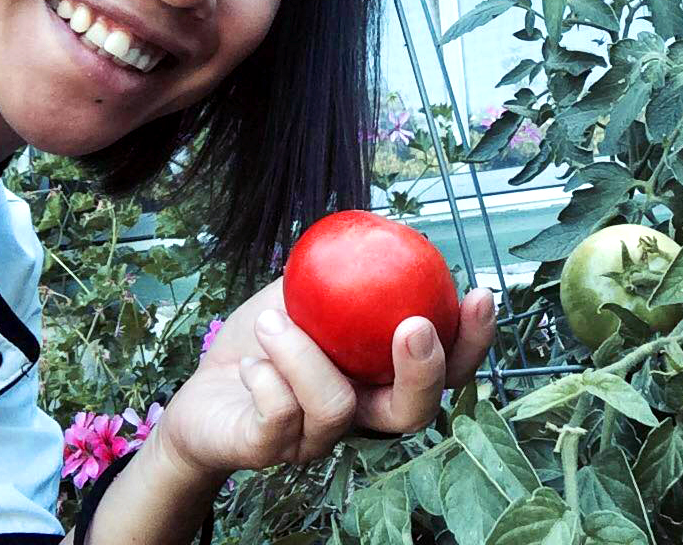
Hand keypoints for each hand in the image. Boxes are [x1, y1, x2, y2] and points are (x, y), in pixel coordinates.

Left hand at [149, 278, 494, 479]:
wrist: (202, 392)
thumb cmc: (264, 339)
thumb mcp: (307, 294)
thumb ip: (345, 273)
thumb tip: (384, 229)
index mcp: (377, 378)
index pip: (442, 371)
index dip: (471, 341)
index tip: (480, 294)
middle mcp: (358, 417)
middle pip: (413, 413)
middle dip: (424, 371)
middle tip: (412, 327)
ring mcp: (316, 440)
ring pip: (337, 407)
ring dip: (303, 353)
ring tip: (272, 320)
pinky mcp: (270, 452)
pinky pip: (280, 416)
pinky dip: (267, 374)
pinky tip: (252, 360)